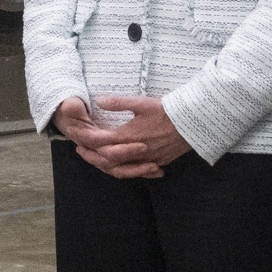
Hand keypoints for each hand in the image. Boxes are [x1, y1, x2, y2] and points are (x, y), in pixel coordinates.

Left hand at [59, 97, 192, 178]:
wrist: (192, 123)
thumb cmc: (166, 111)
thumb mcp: (141, 103)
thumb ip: (119, 103)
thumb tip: (99, 100)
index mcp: (129, 137)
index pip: (104, 147)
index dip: (90, 146)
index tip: (80, 143)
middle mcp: (136, 152)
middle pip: (110, 163)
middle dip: (95, 160)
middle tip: (84, 154)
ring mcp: (149, 160)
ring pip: (125, 170)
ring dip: (111, 166)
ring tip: (102, 160)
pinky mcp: (160, 162)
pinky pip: (141, 171)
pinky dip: (130, 170)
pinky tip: (126, 165)